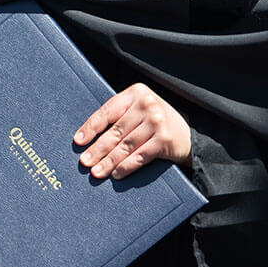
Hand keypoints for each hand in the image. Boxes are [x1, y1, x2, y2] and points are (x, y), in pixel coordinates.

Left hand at [74, 83, 190, 179]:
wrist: (188, 136)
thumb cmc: (156, 123)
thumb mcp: (140, 110)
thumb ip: (121, 116)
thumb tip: (88, 138)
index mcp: (136, 93)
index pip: (108, 111)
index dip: (91, 128)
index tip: (78, 141)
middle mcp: (147, 104)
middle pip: (116, 131)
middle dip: (98, 149)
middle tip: (85, 162)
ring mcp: (157, 121)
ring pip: (126, 145)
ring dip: (109, 161)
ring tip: (96, 172)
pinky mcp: (164, 139)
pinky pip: (139, 156)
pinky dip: (126, 167)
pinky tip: (116, 174)